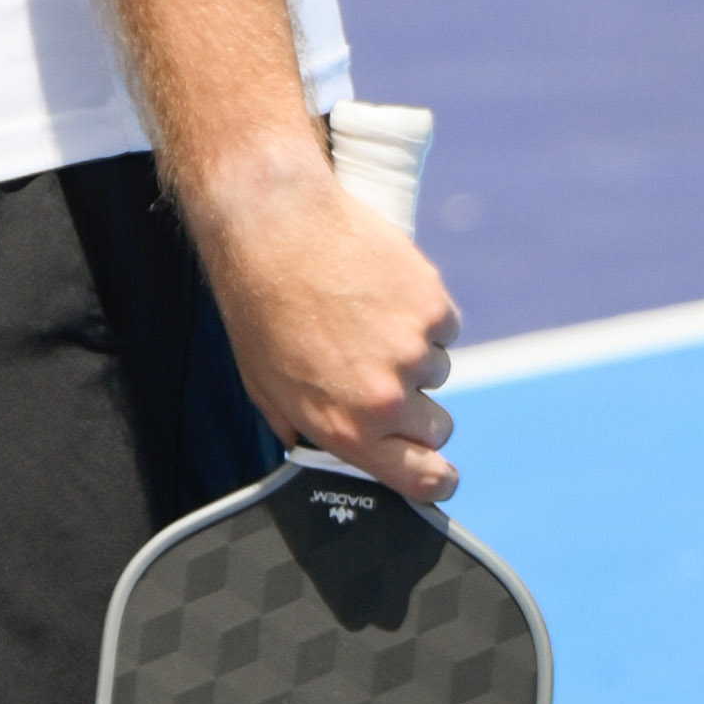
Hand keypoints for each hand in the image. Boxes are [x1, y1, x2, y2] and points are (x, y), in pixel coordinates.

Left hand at [188, 149, 460, 506]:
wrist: (274, 226)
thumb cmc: (260, 305)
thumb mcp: (265, 386)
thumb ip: (305, 427)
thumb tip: (324, 451)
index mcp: (346, 427)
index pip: (422, 478)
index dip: (436, 478)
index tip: (438, 472)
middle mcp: (385, 398)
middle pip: (436, 426)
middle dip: (415, 406)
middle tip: (376, 369)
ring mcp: (414, 351)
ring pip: (437, 368)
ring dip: (413, 350)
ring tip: (363, 316)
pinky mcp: (432, 306)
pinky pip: (443, 323)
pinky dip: (420, 310)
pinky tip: (377, 290)